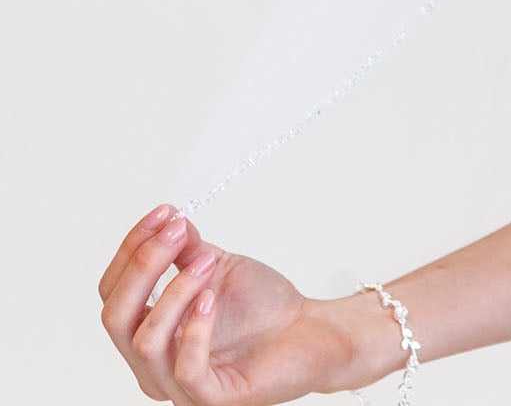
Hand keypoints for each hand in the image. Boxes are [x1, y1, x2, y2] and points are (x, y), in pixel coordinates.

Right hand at [98, 203, 355, 404]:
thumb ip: (186, 250)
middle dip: (142, 266)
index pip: (114, 294)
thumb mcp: (216, 268)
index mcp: (147, 333)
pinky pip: (186, 369)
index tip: (163, 212)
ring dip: (174, 292)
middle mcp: (152, 365)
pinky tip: (211, 299)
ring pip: (145, 342)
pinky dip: (195, 329)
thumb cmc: (260, 307)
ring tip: (206, 262)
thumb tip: (167, 221)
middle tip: (176, 231)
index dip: (131, 250)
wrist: (307, 330)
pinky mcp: (211, 398)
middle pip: (116, 318)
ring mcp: (178, 387)